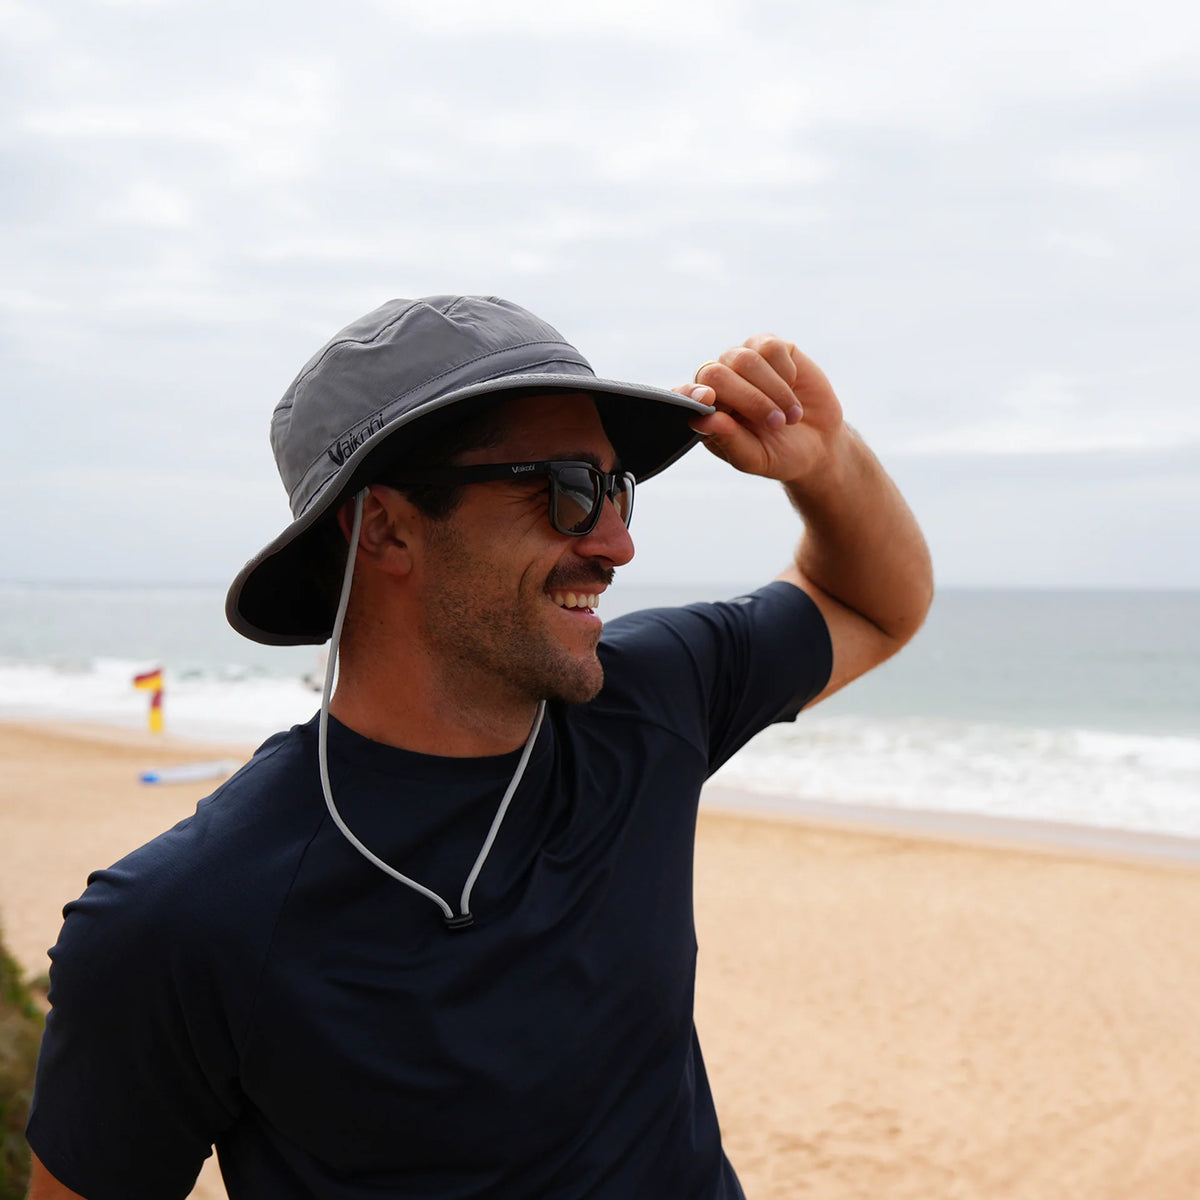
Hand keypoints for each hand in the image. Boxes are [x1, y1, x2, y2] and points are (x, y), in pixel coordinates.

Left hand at [674, 335, 844, 485]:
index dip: (691, 394)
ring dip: (773, 391)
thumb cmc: (779, 454)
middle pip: (716, 374)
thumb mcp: (756, 458)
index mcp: (706, 411)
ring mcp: (741, 361)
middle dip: (748, 399)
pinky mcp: (768, 347)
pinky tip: (793, 387)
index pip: (684, 394)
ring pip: (745, 359)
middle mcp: (718, 381)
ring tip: (790, 416)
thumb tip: (704, 419)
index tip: (707, 400)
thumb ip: (729, 441)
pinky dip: (786, 372)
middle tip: (775, 424)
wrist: (818, 443)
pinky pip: (770, 348)